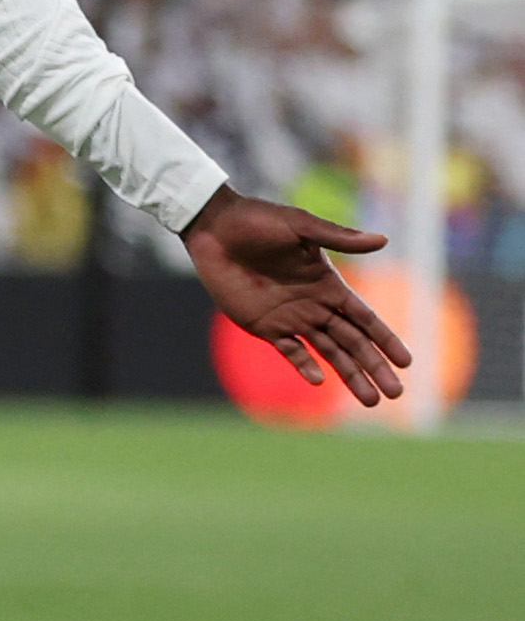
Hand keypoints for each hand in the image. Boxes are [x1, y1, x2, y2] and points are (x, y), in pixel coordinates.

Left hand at [183, 188, 409, 406]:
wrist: (214, 228)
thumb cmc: (258, 220)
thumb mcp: (300, 226)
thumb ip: (339, 237)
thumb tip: (383, 240)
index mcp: (329, 285)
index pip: (365, 319)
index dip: (386, 340)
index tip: (407, 362)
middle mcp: (315, 306)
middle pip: (352, 343)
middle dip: (374, 367)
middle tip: (395, 393)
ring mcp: (289, 318)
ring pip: (328, 353)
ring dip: (349, 375)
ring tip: (370, 400)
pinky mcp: (263, 325)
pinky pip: (289, 351)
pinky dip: (304, 367)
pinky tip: (319, 382)